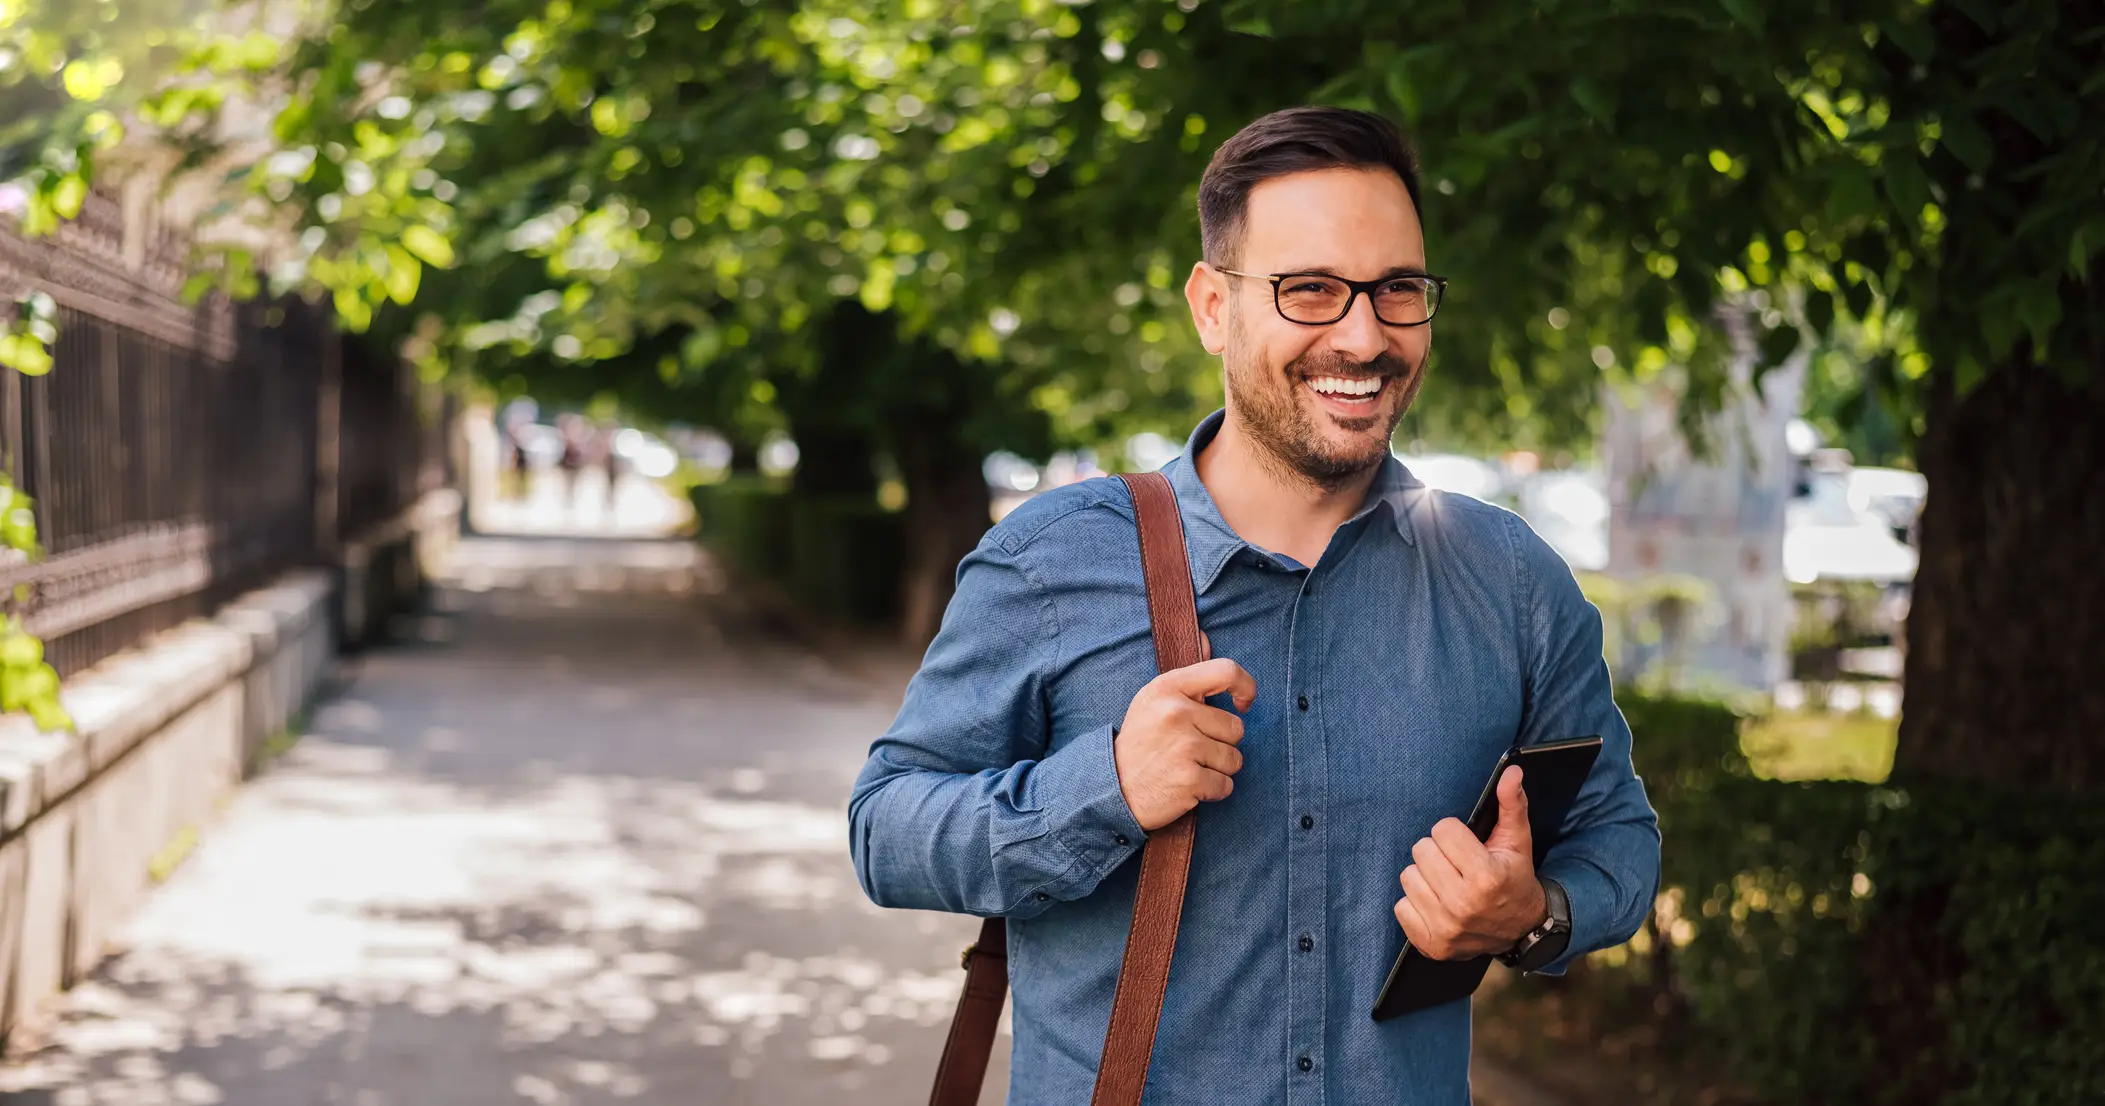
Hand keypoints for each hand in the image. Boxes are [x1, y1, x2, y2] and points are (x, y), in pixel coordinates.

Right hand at [1113, 657, 1256, 830]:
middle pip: (1235, 728)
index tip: (1243, 704)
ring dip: (1218, 769)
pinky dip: (1212, 791)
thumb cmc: (1141, 741)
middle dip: (1221, 743)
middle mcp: (1176, 712)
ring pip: (1234, 759)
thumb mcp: (1154, 700)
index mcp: (1168, 687)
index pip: (1225, 671)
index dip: (1245, 687)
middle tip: (1191, 749)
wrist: (1111, 787)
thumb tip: (1207, 638)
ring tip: (1188, 767)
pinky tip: (1189, 787)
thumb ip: (1187, 675)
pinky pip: (1225, 785)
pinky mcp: (1189, 780)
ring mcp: (1184, 747)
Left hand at [1393, 765, 1547, 960]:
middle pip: (1421, 851)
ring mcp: (1446, 927)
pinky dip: (1415, 904)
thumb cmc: (1514, 878)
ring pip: (1408, 877)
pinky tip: (1437, 904)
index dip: (1454, 834)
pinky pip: (1400, 907)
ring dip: (1425, 877)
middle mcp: (1464, 904)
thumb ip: (1511, 804)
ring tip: (1447, 883)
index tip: (1467, 846)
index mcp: (1486, 876)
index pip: (1442, 830)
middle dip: (1438, 853)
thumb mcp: (1517, 841)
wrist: (1522, 930)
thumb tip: (1511, 772)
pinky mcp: (1431, 944)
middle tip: (1456, 864)